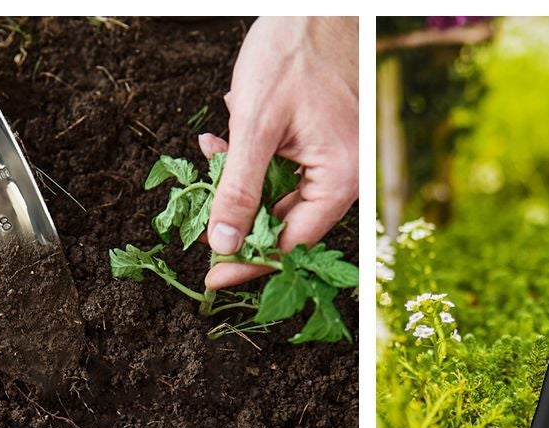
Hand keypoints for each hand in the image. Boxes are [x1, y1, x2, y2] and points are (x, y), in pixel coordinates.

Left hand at [199, 16, 357, 289]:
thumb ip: (238, 190)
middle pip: (286, 224)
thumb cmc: (293, 51)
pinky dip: (253, 160)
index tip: (214, 278)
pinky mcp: (323, 144)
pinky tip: (228, 134)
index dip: (250, 262)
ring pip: (280, 195)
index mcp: (341, 179)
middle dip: (239, 215)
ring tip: (213, 149)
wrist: (314, 5)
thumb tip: (225, 244)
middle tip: (202, 223)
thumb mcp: (255, 126)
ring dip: (241, 182)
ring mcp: (337, 160)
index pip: (292, 243)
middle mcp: (346, 177)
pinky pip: (285, 169)